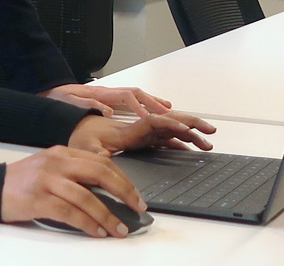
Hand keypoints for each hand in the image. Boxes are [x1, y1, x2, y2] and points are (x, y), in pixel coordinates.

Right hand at [0, 146, 145, 237]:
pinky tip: (97, 232)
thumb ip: (74, 173)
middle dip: (124, 192)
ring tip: (120, 229)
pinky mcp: (38, 199)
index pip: (102, 162)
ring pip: (87, 196)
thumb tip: (108, 191)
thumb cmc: (23, 182)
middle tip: (137, 208)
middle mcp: (57, 162)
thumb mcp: (50, 168)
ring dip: (108, 216)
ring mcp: (47, 180)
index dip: (124, 179)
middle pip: (100, 173)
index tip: (136, 196)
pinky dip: (87, 224)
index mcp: (62, 152)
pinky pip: (70, 213)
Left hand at [39, 84, 172, 116]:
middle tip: (168, 114)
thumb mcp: (69, 102)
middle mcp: (109, 92)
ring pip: (137, 96)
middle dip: (153, 103)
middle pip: (137, 94)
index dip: (138, 107)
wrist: (51, 92)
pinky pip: (132, 100)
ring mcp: (111, 95)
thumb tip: (108, 111)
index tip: (148, 117)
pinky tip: (153, 111)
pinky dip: (145, 104)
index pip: (126, 97)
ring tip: (169, 111)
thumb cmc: (60, 98)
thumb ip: (88, 104)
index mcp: (102, 93)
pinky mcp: (110, 99)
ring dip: (153, 102)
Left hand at [68, 112, 215, 154]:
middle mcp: (140, 127)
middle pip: (170, 121)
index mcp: (130, 129)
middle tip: (210, 132)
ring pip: (171, 130)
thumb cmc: (80, 137)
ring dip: (189, 133)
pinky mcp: (142, 139)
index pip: (155, 122)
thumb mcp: (86, 148)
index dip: (171, 123)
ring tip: (207, 142)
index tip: (186, 129)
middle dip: (191, 124)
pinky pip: (165, 139)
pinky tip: (190, 148)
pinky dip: (179, 141)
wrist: (74, 128)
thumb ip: (98, 155)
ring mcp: (143, 133)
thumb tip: (105, 162)